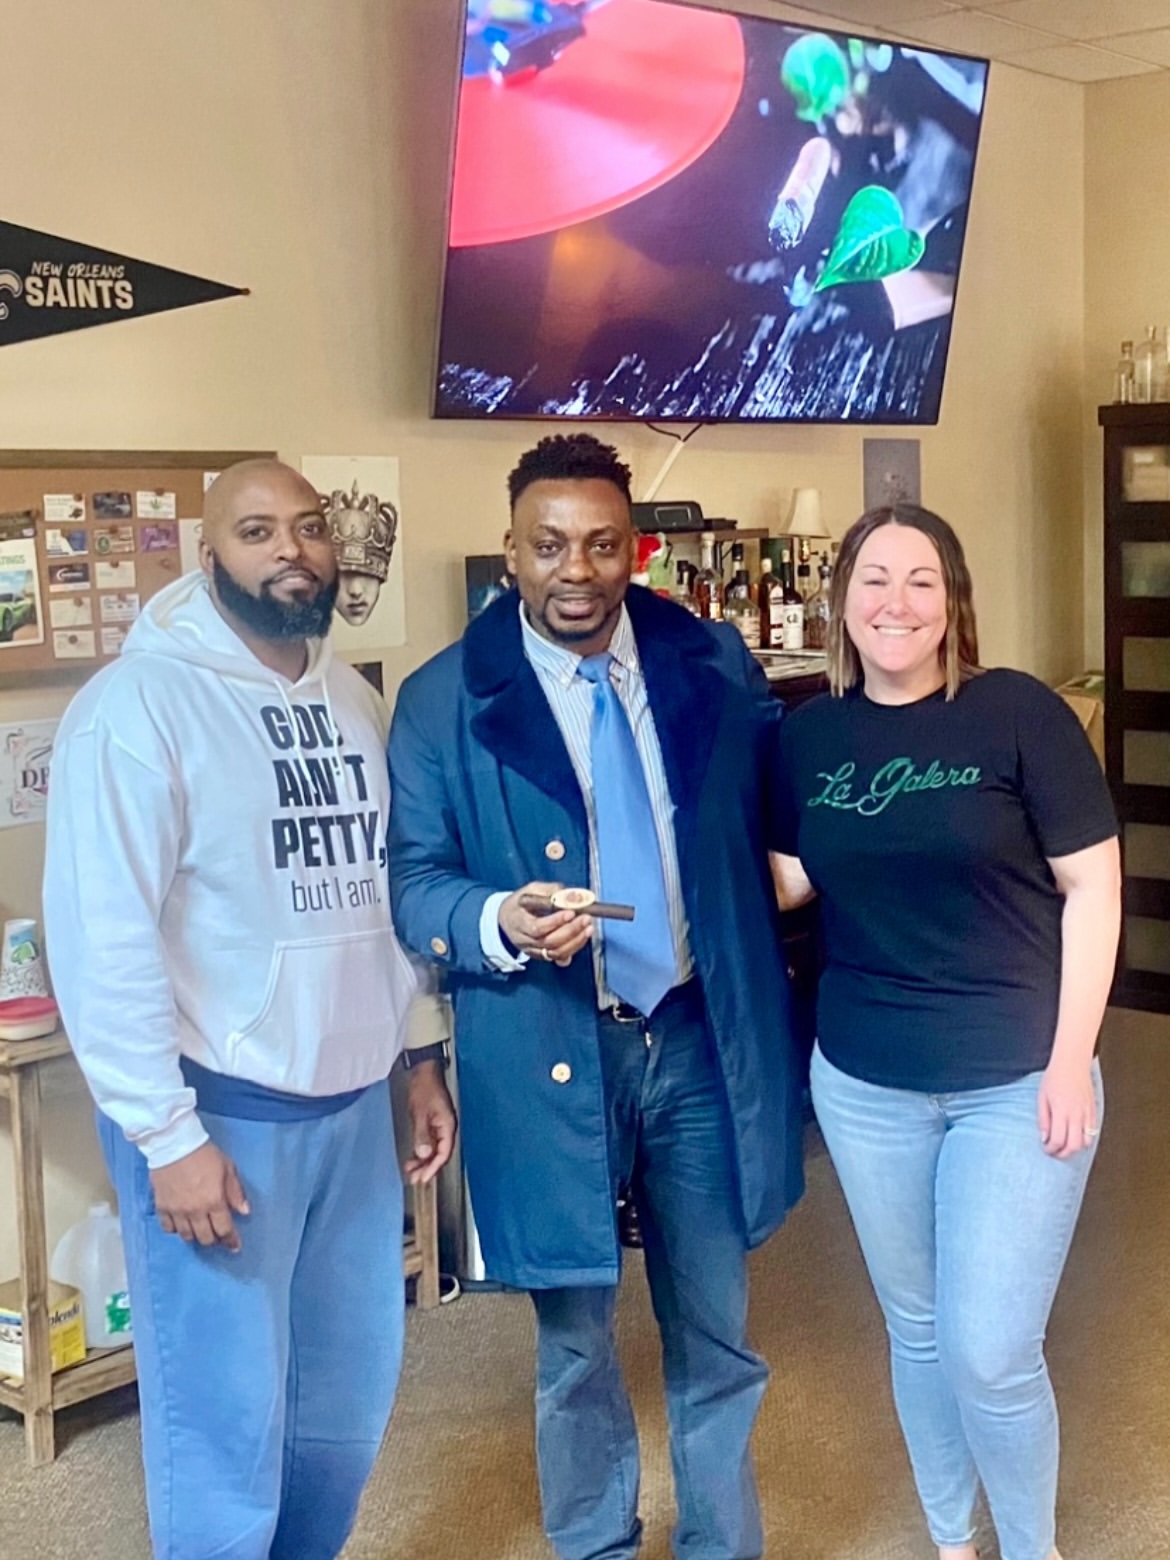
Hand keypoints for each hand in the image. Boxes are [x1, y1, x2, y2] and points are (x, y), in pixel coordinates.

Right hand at [150, 1141, 249, 1250]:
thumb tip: (244, 1212)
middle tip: (218, 1236)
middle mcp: (195, 1211)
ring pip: (186, 1236)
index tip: (234, 1246)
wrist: (174, 1144)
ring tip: (201, 1231)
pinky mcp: (161, 1207)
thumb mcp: (228, 1168)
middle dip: (214, 1240)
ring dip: (196, 1237)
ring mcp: (177, 1211)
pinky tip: (181, 1225)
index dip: (231, 1240)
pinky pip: (168, 1228)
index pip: (224, 1230)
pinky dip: (176, 1230)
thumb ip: (236, 1192)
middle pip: (205, 1238)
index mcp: (214, 1201)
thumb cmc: (205, 1154)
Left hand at [403, 1064, 457, 1184]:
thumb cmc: (424, 1088)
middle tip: (414, 1179)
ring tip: (410, 1171)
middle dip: (427, 1167)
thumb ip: (422, 1134)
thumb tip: (424, 1153)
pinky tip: (413, 1157)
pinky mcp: (433, 1123)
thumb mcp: (420, 1112)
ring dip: (423, 1161)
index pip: (443, 1153)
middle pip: (439, 1154)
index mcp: (447, 1125)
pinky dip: (422, 1151)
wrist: (424, 1072)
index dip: (433, 1167)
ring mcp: (440, 1126)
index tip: (423, 1177)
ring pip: (434, 1150)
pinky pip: (430, 1142)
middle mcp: (446, 1128)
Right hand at [498, 880, 593, 967]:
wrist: (506, 919)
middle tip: (586, 919)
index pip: (537, 928)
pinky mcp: (541, 956)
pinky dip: (573, 950)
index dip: (556, 922)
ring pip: (556, 953)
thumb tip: (574, 896)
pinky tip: (581, 938)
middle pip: (549, 942)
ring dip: (576, 941)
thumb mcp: (531, 889)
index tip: (571, 912)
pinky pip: (558, 958)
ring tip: (588, 928)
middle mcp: (524, 940)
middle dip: (571, 931)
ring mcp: (532, 950)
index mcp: (518, 922)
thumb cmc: (520, 903)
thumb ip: (551, 890)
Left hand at [1038, 1059, 1098, 1158]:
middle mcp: (1077, 1115)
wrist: (1072, 1064)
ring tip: (1065, 1146)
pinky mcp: (1094, 1112)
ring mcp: (1087, 1114)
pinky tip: (1075, 1137)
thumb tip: (1045, 1138)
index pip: (1058, 1139)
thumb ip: (1043, 1120)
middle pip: (1073, 1145)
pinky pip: (1093, 1132)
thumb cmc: (1055, 1078)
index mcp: (1061, 1111)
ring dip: (1075, 1148)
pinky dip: (1084, 1139)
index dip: (1051, 1149)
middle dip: (1063, 1153)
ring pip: (1086, 1142)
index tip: (1046, 1149)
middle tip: (1055, 1152)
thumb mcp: (1042, 1098)